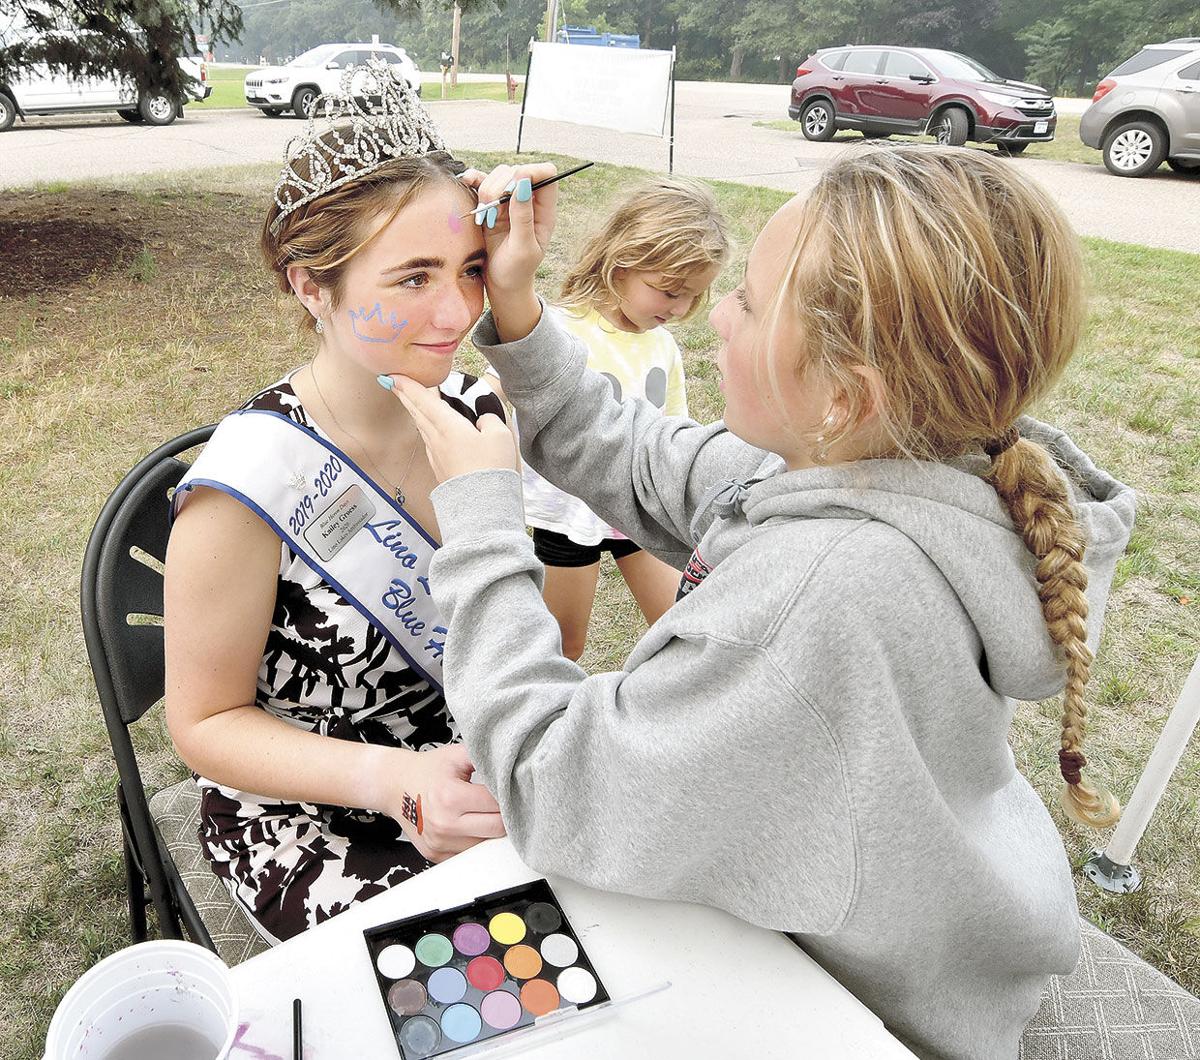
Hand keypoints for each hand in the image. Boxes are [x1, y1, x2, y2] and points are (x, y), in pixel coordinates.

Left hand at [384, 375, 517, 484]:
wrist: (483, 506)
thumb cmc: (491, 468)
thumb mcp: (500, 435)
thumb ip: (489, 419)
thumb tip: (482, 420)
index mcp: (448, 426)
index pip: (424, 399)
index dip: (408, 385)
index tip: (393, 375)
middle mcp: (436, 439)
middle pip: (417, 412)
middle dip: (406, 396)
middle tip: (393, 383)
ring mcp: (436, 456)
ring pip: (422, 427)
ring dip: (416, 412)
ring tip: (413, 403)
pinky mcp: (440, 469)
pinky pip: (430, 442)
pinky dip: (427, 429)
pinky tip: (430, 431)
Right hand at [384, 743, 505, 862]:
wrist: (394, 785)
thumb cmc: (427, 770)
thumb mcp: (456, 755)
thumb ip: (485, 757)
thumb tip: (513, 766)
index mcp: (450, 797)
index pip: (497, 804)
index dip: (508, 795)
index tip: (509, 790)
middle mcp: (444, 824)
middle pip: (496, 829)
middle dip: (504, 814)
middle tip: (500, 802)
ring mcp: (439, 842)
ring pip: (485, 844)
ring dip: (489, 830)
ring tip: (482, 812)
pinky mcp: (436, 854)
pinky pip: (468, 853)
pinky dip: (474, 840)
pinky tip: (469, 824)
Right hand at [458, 162, 557, 297]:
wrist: (501, 284)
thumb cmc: (517, 271)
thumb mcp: (523, 248)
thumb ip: (523, 217)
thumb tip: (523, 185)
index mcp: (544, 211)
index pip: (546, 173)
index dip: (531, 172)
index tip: (514, 187)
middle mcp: (528, 201)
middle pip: (517, 171)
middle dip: (501, 186)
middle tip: (493, 211)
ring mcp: (508, 201)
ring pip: (498, 175)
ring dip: (486, 190)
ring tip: (484, 217)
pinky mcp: (490, 204)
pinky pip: (481, 181)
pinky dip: (473, 179)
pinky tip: (467, 183)